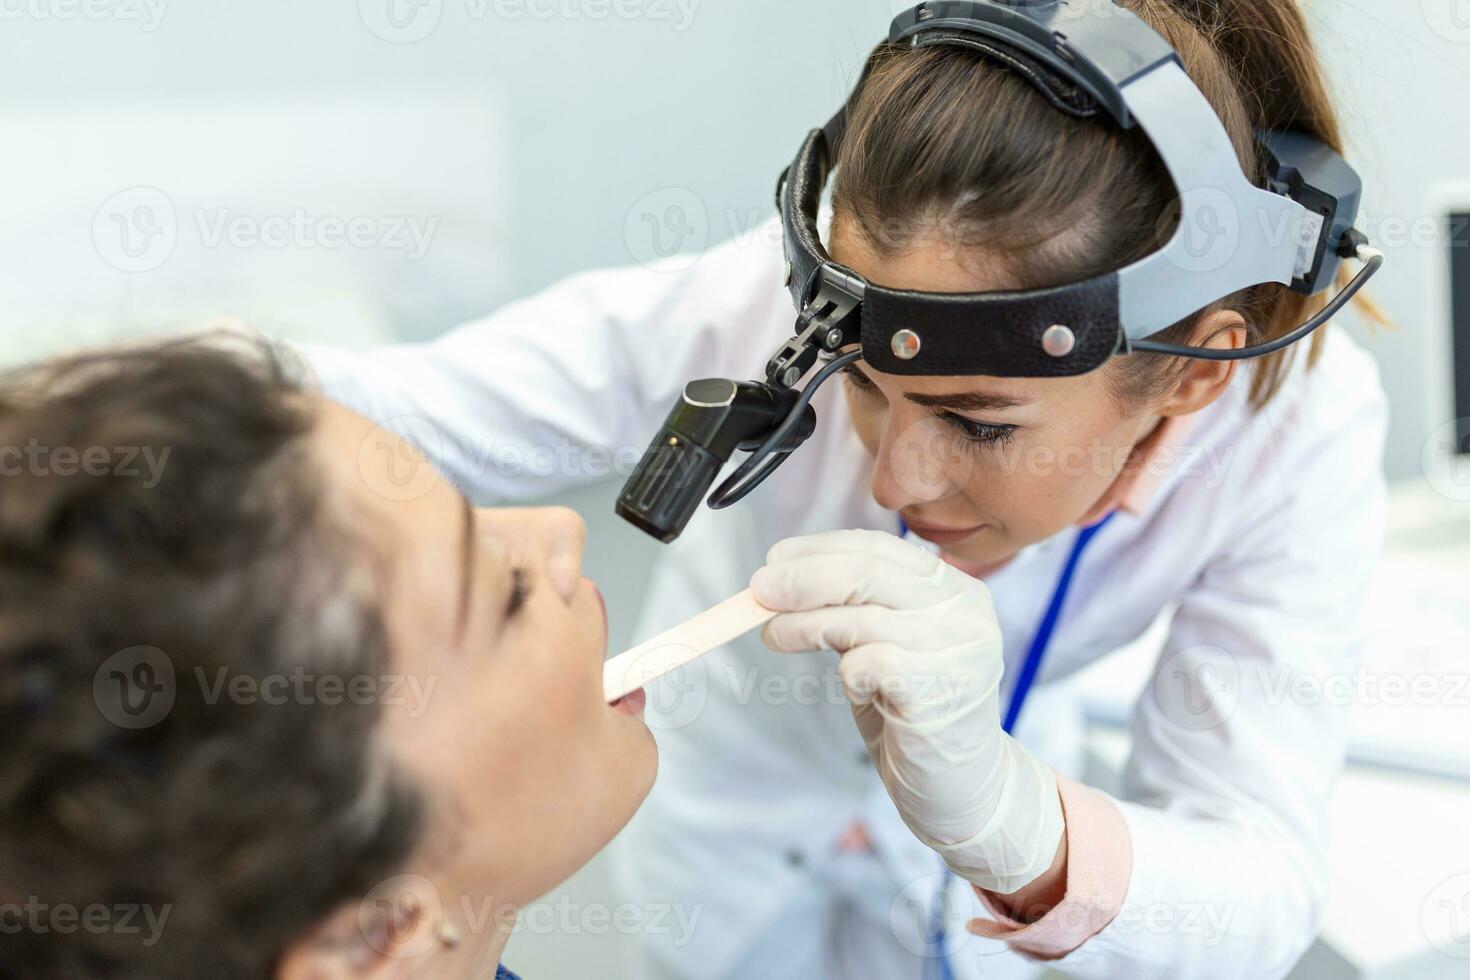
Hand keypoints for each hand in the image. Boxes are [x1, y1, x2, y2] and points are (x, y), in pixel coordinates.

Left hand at [751, 529, 1063, 893]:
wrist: (959, 789)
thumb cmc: (913, 711)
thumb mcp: (882, 644)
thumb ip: (850, 608)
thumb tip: (779, 580)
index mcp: (955, 590)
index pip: (881, 548)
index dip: (821, 548)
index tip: (775, 557)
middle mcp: (966, 614)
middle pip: (870, 572)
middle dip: (803, 577)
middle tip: (758, 591)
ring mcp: (961, 652)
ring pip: (863, 618)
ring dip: (804, 624)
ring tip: (775, 636)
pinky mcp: (944, 693)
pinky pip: (871, 664)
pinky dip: (847, 672)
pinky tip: (853, 689)